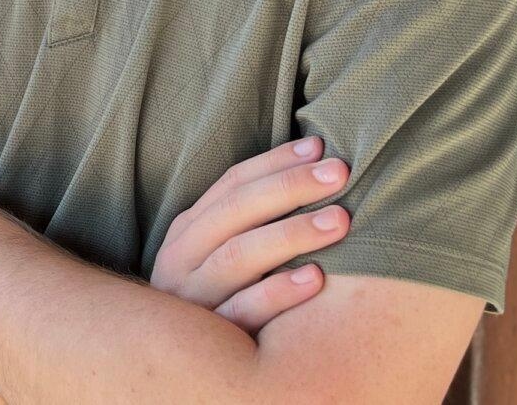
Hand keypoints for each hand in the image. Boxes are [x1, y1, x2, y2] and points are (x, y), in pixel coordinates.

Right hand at [150, 135, 350, 337]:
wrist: (177, 369)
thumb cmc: (216, 301)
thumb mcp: (214, 255)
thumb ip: (246, 222)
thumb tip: (308, 168)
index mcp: (187, 230)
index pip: (232, 183)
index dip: (275, 161)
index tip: (319, 146)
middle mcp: (182, 257)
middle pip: (237, 210)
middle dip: (290, 186)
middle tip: (339, 174)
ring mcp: (193, 298)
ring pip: (239, 255)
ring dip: (292, 233)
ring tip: (340, 221)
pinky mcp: (211, 340)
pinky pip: (245, 312)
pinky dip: (280, 292)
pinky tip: (316, 279)